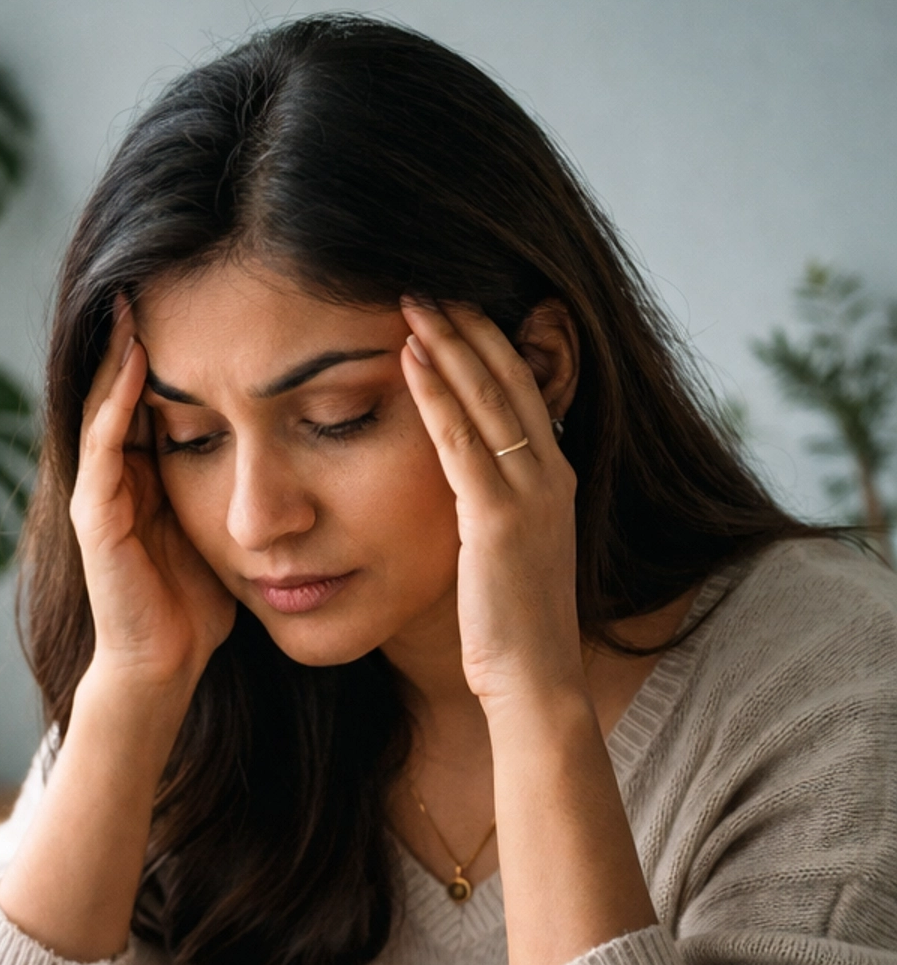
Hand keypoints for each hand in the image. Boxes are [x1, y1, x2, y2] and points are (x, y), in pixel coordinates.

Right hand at [71, 301, 235, 706]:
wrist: (164, 668)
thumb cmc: (199, 607)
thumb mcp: (227, 525)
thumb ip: (242, 482)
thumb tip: (302, 440)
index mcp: (143, 472)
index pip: (150, 391)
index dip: (169, 342)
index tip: (194, 288)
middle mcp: (113, 474)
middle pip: (119, 385)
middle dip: (131, 331)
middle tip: (152, 267)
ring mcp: (98, 494)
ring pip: (102, 405)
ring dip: (117, 352)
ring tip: (134, 297)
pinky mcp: (95, 519)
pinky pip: (102, 447)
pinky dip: (116, 402)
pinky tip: (136, 362)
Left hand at [399, 300, 582, 712]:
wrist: (536, 683)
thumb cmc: (513, 633)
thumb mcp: (506, 558)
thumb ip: (491, 515)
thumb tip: (462, 497)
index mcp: (555, 482)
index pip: (524, 394)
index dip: (492, 347)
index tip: (458, 309)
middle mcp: (551, 475)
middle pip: (510, 379)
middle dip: (471, 325)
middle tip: (430, 281)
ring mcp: (529, 493)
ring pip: (488, 396)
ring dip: (450, 342)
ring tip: (413, 298)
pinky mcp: (497, 518)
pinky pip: (461, 440)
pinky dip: (436, 392)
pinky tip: (409, 356)